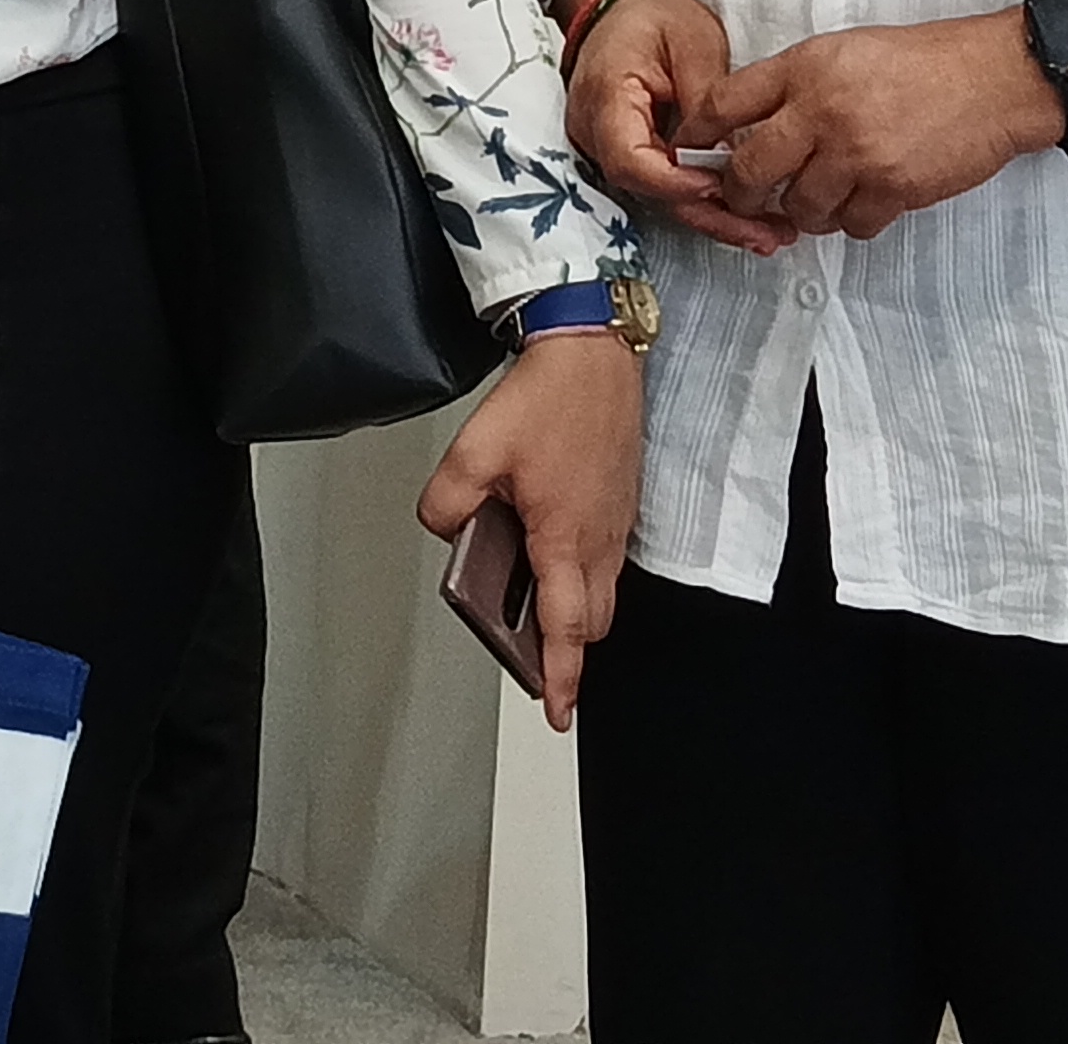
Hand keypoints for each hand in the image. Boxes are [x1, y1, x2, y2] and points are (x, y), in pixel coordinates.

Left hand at [418, 327, 641, 730]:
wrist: (593, 356)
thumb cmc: (547, 399)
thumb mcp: (474, 451)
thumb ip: (448, 503)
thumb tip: (446, 531)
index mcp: (565, 537)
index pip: (567, 626)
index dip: (564, 675)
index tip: (559, 711)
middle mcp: (599, 538)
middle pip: (592, 620)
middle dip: (569, 648)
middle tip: (539, 662)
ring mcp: (615, 522)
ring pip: (602, 591)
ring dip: (575, 610)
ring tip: (535, 609)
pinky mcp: (620, 503)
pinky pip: (606, 559)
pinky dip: (583, 574)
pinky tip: (549, 553)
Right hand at [566, 0, 789, 255]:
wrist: (622, 4)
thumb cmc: (653, 16)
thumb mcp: (695, 47)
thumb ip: (709, 107)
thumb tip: (731, 160)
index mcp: (606, 98)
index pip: (631, 161)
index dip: (677, 184)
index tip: (722, 186)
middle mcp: (595, 131)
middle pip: (647, 191)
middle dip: (709, 215)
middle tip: (766, 232)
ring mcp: (606, 145)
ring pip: (657, 196)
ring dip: (712, 216)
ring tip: (769, 232)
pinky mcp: (627, 151)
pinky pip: (661, 185)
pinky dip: (701, 201)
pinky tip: (745, 217)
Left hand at [683, 13, 1059, 238]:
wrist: (995, 79)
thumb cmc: (920, 62)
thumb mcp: (842, 51)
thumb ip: (793, 84)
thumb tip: (748, 125)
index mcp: (805, 69)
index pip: (723, 103)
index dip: (698, 133)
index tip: (691, 151)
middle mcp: (822, 111)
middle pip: (749, 170)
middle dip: (740, 192)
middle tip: (747, 196)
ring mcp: (857, 153)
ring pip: (800, 207)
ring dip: (805, 210)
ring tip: (822, 194)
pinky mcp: (894, 188)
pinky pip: (850, 225)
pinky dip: (853, 221)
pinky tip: (865, 200)